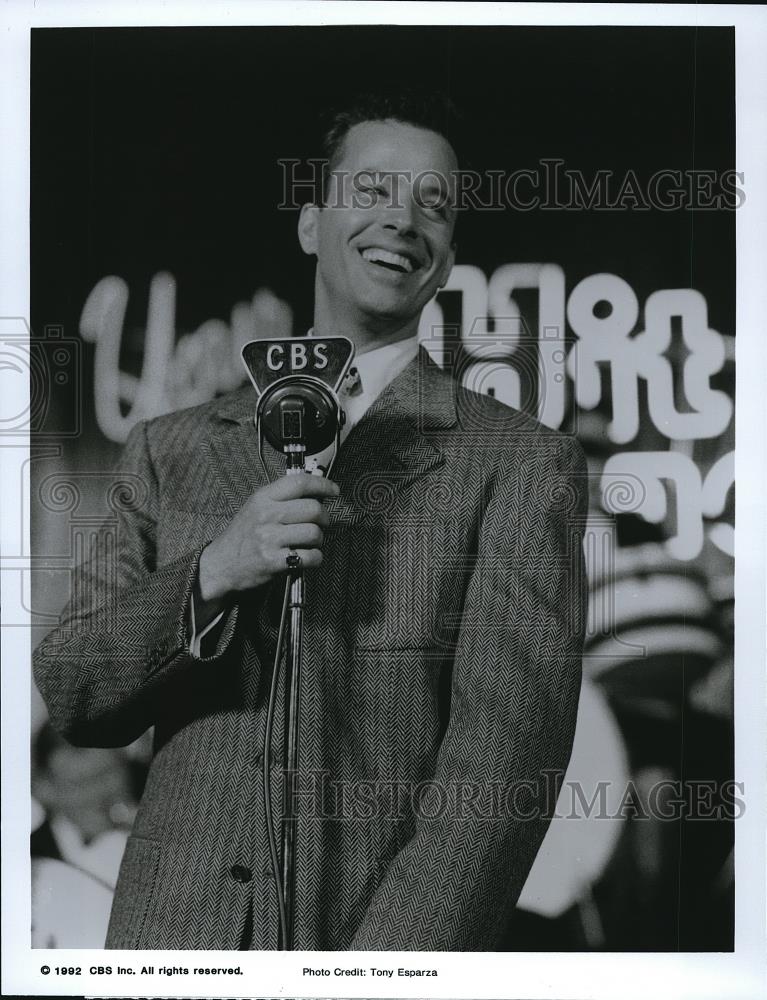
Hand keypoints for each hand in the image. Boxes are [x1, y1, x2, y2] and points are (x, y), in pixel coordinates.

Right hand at [197, 473, 338, 605]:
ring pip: (315, 533)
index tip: (334, 490)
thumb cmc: (243, 536)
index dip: (323, 485)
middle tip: (321, 523)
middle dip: (325, 518)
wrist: (221, 565)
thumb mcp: (256, 507)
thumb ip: (282, 497)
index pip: (300, 483)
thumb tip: (317, 491)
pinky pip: (311, 557)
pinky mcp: (274, 561)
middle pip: (314, 510)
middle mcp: (266, 515)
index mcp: (263, 498)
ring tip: (308, 542)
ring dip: (318, 540)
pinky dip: (315, 558)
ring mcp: (269, 539)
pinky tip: (305, 557)